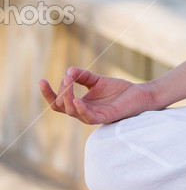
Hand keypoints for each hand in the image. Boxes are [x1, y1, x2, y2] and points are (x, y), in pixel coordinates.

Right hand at [39, 67, 157, 124]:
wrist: (140, 94)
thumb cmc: (119, 90)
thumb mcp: (97, 80)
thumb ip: (83, 76)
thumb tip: (68, 71)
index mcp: (80, 104)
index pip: (58, 102)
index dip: (48, 93)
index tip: (41, 80)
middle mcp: (84, 112)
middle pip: (61, 106)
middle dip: (60, 91)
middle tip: (66, 78)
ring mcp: (93, 116)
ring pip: (72, 112)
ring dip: (67, 97)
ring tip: (68, 83)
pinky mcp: (104, 118)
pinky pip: (88, 118)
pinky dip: (81, 109)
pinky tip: (77, 100)